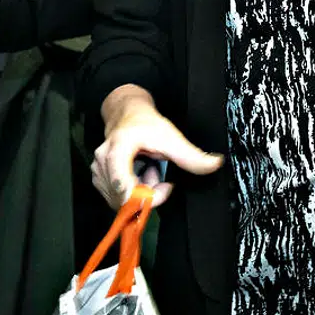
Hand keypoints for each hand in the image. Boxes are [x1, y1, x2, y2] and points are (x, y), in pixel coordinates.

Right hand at [91, 85, 222, 208]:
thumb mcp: (170, 137)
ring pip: (123, 200)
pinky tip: (141, 175)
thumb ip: (191, 155)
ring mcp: (98, 172)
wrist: (127, 115)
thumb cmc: (145, 124)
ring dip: (142, 191)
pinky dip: (134, 192)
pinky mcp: (99, 180)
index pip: (122, 185)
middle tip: (161, 176)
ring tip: (150, 171)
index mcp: (116, 150)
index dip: (143, 197)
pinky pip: (119, 198)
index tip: (165, 189)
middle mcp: (102, 163)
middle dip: (149, 192)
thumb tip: (215, 164)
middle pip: (126, 196)